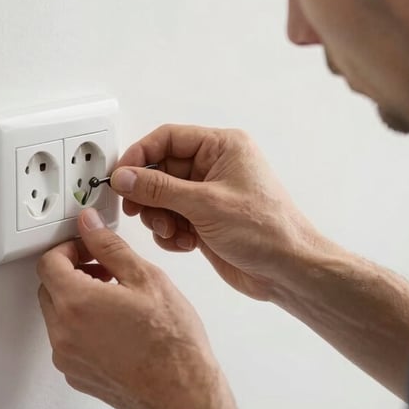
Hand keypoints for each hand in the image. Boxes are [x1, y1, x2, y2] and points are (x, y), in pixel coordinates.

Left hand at [36, 208, 221, 408]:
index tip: (88, 248)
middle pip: (49, 288)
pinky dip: (82, 327)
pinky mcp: (76, 375)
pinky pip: (68, 340)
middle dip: (73, 272)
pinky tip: (115, 325)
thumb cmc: (171, 340)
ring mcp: (67, 358)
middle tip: (106, 271)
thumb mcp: (145, 277)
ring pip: (58, 315)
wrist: (182, 392)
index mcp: (76, 303)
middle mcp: (63, 332)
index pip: (48, 262)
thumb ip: (109, 246)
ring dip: (77, 300)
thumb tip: (89, 224)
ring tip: (115, 299)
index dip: (68, 248)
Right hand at [110, 125, 323, 300]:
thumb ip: (159, 189)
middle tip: (137, 209)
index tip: (121, 176)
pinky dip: (171, 232)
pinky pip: (172, 218)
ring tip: (172, 230)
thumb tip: (126, 177)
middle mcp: (214, 167)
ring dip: (160, 216)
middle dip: (148, 193)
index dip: (140, 155)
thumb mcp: (206, 204)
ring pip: (163, 196)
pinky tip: (185, 242)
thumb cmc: (267, 230)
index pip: (168, 138)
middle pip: (161, 169)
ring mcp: (209, 194)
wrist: (288, 271)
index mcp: (222, 147)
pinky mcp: (205, 219)